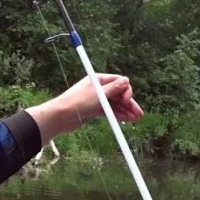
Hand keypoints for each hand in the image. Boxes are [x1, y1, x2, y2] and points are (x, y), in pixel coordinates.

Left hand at [26, 73, 144, 143]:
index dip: (126, 91)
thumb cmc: (77, 102)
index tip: (127, 101)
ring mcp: (97, 99)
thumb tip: (126, 80)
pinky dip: (117, 115)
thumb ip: (113, 89)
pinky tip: (125, 120)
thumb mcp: (98, 95)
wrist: (60, 116)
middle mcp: (99, 88)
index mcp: (98, 80)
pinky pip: (109, 111)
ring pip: (115, 104)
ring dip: (125, 111)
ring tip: (134, 120)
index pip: (119, 82)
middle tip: (139, 115)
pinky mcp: (94, 110)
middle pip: (119, 94)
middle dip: (129, 104)